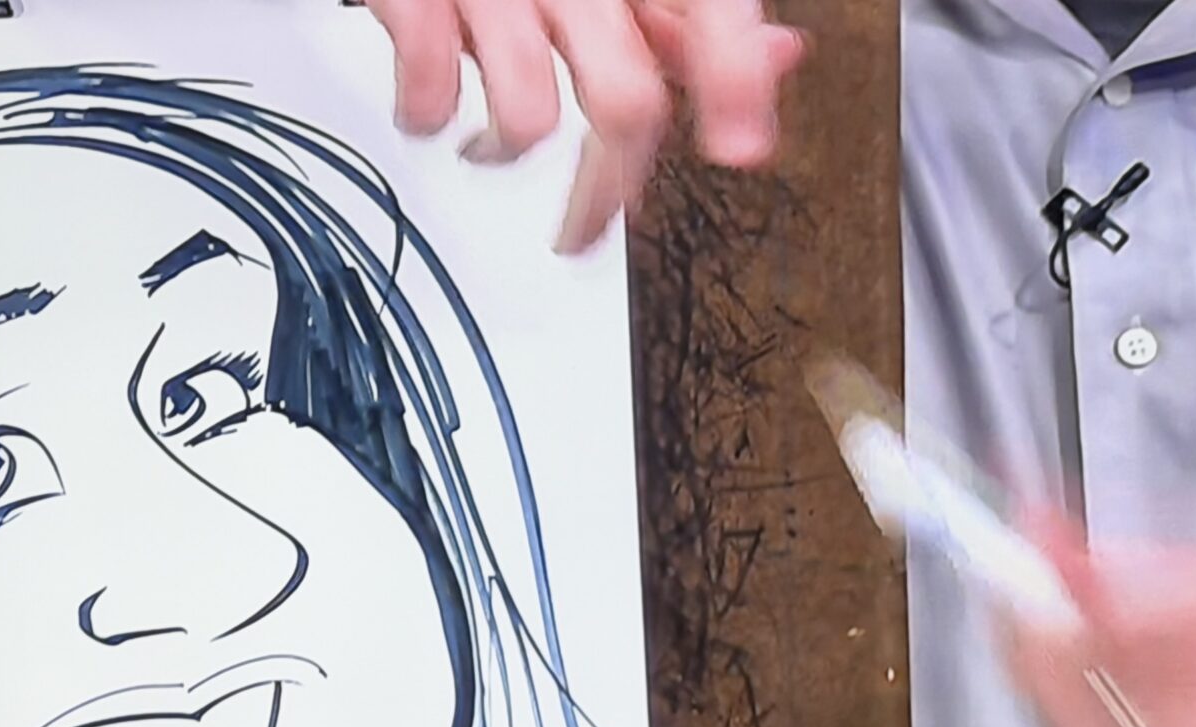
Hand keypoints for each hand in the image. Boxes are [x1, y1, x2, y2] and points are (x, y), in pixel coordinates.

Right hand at [364, 0, 807, 251]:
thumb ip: (692, 21)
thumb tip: (777, 58)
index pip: (710, 16)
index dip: (734, 84)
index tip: (742, 151)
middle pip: (623, 102)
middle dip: (604, 195)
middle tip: (582, 234)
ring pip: (528, 116)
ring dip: (503, 154)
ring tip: (490, 149)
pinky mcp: (417, 0)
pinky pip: (430, 88)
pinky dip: (426, 116)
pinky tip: (430, 109)